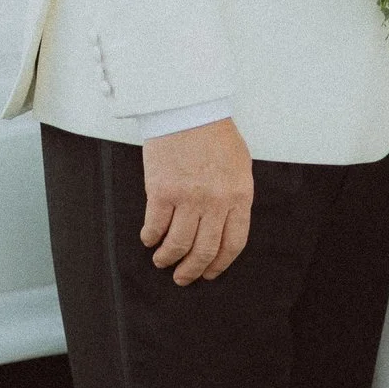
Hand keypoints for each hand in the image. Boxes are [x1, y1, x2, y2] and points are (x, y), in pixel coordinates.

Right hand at [140, 116, 253, 283]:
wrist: (188, 109)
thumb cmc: (214, 135)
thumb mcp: (239, 167)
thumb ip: (235, 198)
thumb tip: (225, 226)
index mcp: (239, 196)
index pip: (233, 243)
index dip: (219, 264)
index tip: (209, 273)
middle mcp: (215, 202)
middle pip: (204, 251)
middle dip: (192, 271)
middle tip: (183, 278)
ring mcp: (187, 198)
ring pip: (177, 245)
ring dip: (168, 258)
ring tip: (162, 261)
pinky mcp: (161, 192)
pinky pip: (154, 227)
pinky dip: (150, 238)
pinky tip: (149, 239)